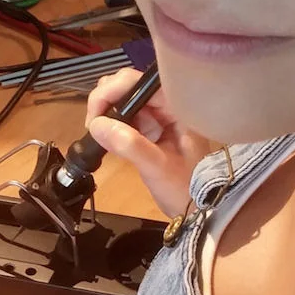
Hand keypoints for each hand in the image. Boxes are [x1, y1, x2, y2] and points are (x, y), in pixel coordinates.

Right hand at [85, 68, 212, 217]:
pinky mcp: (150, 130)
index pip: (141, 82)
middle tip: (93, 126)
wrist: (200, 211)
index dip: (114, 90)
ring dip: (106, 111)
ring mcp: (159, 117)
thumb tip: (97, 125)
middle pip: (129, 85)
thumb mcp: (157, 167)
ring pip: (124, 100)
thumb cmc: (186, 189)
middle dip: (106, 99)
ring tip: (97, 133)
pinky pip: (126, 117)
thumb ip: (129, 145)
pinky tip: (105, 138)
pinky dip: (112, 124)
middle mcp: (168, 105)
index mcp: (177, 107)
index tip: (95, 113)